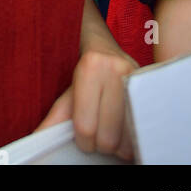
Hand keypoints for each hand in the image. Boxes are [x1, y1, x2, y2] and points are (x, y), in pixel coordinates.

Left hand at [36, 45, 136, 160]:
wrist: (106, 46)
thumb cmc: (86, 73)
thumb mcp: (68, 92)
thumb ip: (55, 117)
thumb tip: (37, 139)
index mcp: (91, 67)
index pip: (85, 127)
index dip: (83, 140)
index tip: (83, 136)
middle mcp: (116, 70)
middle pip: (108, 138)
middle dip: (101, 143)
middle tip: (98, 133)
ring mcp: (138, 77)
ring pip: (128, 139)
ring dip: (119, 144)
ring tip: (113, 130)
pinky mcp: (152, 88)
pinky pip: (144, 128)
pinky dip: (134, 137)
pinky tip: (126, 129)